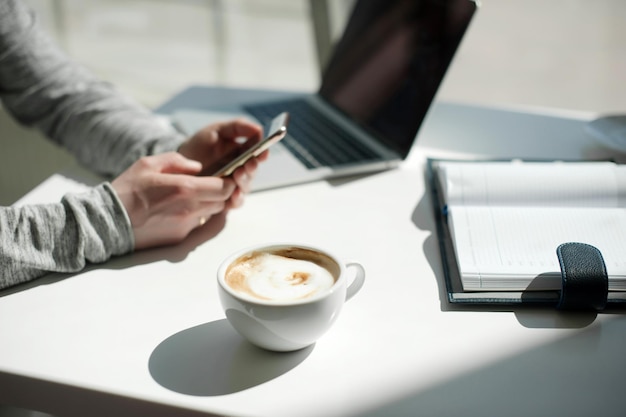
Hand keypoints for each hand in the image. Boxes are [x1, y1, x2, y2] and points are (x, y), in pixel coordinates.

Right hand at [112, 152, 237, 249]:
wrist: (108, 222)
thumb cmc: (126, 190)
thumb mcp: (148, 164)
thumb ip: (177, 161)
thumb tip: (197, 167)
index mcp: (185, 188)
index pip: (224, 187)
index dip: (227, 181)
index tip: (222, 176)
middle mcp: (190, 209)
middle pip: (223, 202)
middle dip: (220, 193)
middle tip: (208, 185)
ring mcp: (186, 226)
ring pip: (212, 214)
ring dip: (209, 205)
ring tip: (190, 197)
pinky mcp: (179, 238)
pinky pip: (196, 225)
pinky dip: (193, 217)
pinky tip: (175, 210)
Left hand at [177, 118, 268, 200]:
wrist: (177, 165)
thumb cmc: (198, 146)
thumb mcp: (216, 130)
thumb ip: (237, 126)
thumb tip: (259, 129)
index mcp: (243, 153)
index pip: (258, 154)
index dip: (262, 153)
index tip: (263, 152)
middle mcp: (241, 170)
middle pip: (253, 171)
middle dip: (252, 168)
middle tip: (248, 164)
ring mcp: (233, 185)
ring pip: (246, 186)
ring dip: (244, 182)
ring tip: (238, 175)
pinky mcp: (225, 199)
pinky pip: (235, 201)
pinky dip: (237, 199)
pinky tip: (234, 194)